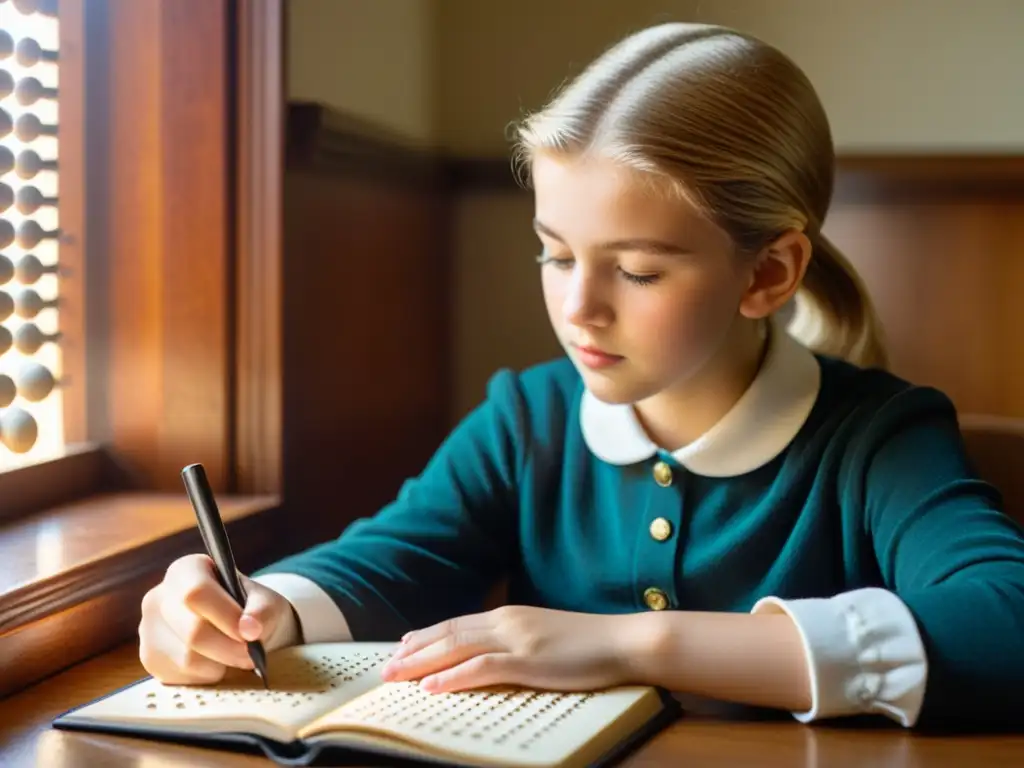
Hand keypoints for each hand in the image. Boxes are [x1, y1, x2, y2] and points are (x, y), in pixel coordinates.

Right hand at [138, 554, 297, 684]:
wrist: (240, 631)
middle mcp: (159, 596)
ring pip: (187, 658)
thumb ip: (263, 612)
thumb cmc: (252, 610)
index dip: (226, 617)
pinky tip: (215, 662)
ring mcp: (149, 629)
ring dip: (221, 664)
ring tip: (236, 655)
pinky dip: (206, 676)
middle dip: (229, 647)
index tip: (251, 634)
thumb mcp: (267, 603)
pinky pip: (181, 677)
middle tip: (252, 654)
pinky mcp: (150, 659)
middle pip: (192, 630)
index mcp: (186, 570)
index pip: (197, 592)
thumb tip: (250, 629)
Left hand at [379, 605, 648, 693]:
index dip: (427, 635)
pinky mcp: (528, 661)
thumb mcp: (546, 637)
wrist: (623, 641)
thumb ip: (518, 642)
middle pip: (448, 633)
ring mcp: (517, 640)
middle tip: (385, 667)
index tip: (403, 645)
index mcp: (511, 616)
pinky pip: (481, 668)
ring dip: (421, 663)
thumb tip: (496, 656)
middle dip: (414, 650)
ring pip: (456, 648)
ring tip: (395, 676)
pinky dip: (452, 677)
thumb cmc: (590, 645)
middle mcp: (507, 622)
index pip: (458, 623)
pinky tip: (431, 686)